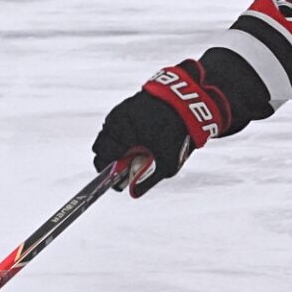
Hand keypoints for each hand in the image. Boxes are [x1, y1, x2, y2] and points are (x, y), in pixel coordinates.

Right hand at [91, 59, 229, 196]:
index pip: (101, 158)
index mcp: (120, 134)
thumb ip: (147, 179)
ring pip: (110, 134)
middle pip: (102, 146)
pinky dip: (126, 133)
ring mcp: (121, 110)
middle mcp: (116, 120)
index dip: (108, 172)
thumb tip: (133, 192)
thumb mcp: (166, 162)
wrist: (190, 99)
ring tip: (139, 150)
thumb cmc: (177, 131)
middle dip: (113, 158)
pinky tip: (143, 137)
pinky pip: (120, 123)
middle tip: (129, 165)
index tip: (118, 180)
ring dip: (119, 144)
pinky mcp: (128, 103)